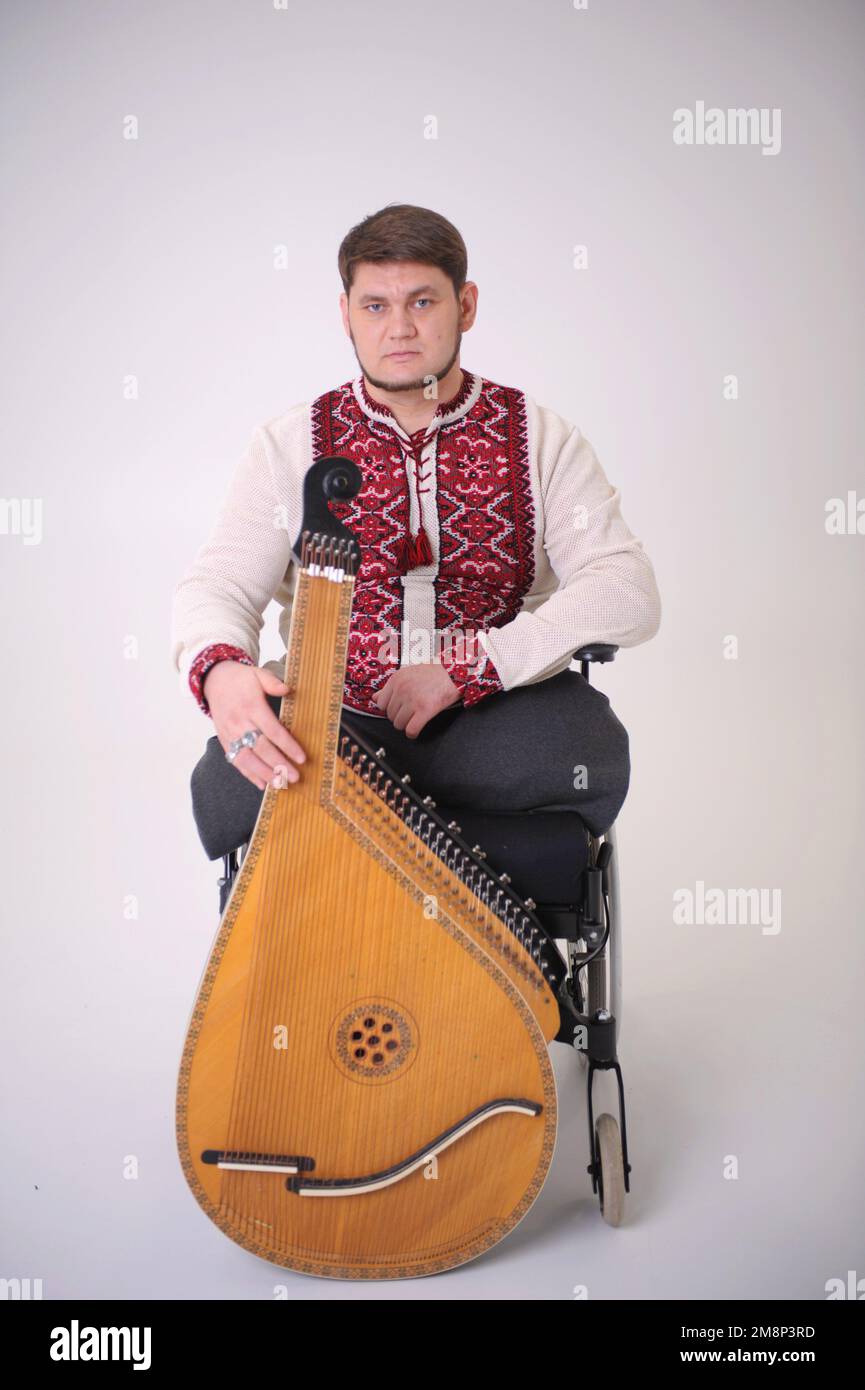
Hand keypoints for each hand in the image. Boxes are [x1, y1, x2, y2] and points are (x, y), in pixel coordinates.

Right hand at [203, 661, 306, 790]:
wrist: (214, 681)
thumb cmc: (241, 679)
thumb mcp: (257, 674)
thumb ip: (272, 682)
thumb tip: (288, 689)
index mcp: (251, 707)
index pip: (272, 730)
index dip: (287, 745)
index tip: (302, 758)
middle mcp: (239, 723)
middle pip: (261, 748)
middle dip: (279, 764)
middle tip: (295, 777)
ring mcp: (229, 734)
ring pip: (247, 759)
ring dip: (264, 774)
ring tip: (280, 784)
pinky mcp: (224, 741)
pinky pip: (236, 761)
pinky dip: (248, 774)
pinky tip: (262, 784)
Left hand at [372, 663, 461, 737]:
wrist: (455, 674)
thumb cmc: (435, 674)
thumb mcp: (409, 674)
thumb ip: (390, 687)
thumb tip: (375, 698)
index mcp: (396, 679)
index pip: (381, 703)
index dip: (389, 708)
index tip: (398, 709)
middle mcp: (402, 688)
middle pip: (389, 715)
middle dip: (399, 717)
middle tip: (410, 713)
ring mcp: (413, 699)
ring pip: (399, 724)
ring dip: (406, 725)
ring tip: (414, 719)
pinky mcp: (425, 709)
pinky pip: (411, 729)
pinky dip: (412, 733)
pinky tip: (416, 730)